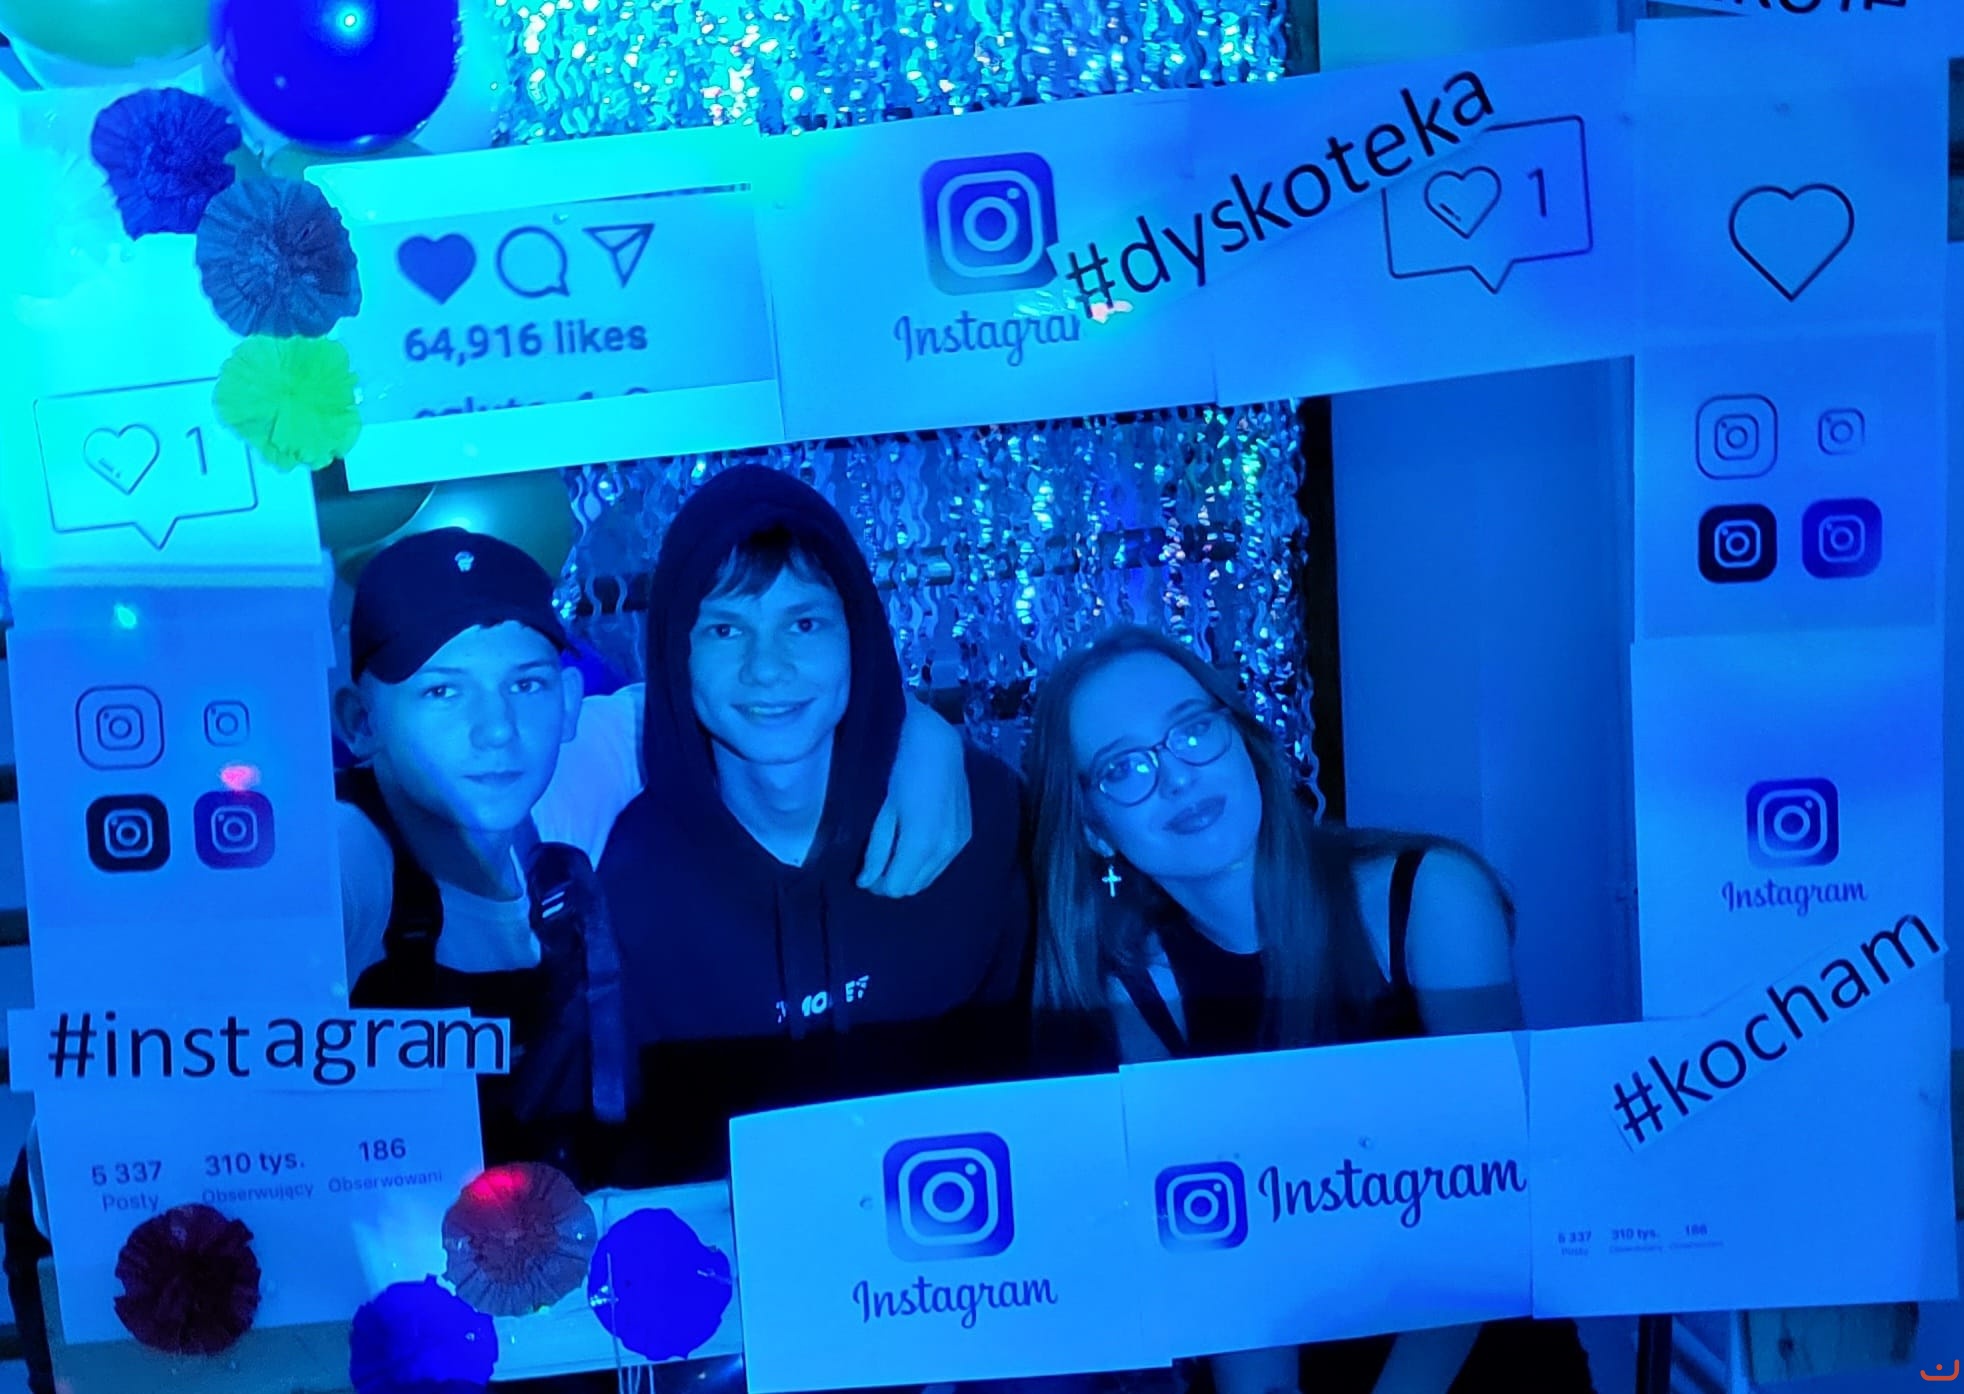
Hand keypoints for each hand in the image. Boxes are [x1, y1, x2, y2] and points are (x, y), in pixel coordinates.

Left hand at [859, 695, 971, 896]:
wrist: (936, 742)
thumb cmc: (900, 769)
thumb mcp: (882, 811)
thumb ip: (876, 850)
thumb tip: (866, 883)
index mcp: (922, 844)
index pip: (897, 886)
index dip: (877, 884)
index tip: (864, 873)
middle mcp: (946, 849)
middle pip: (915, 885)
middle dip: (893, 880)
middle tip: (876, 862)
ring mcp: (959, 842)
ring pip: (930, 877)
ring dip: (910, 871)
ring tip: (893, 850)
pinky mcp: (966, 834)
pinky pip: (942, 862)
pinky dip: (926, 860)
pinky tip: (914, 840)